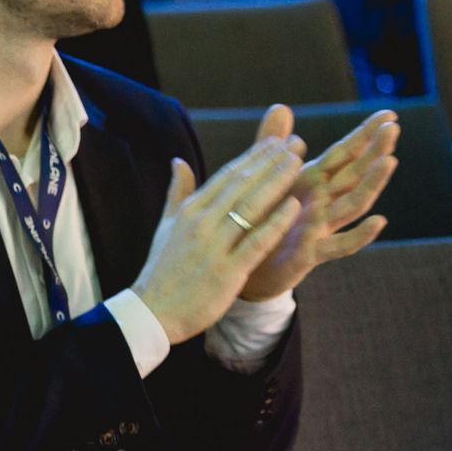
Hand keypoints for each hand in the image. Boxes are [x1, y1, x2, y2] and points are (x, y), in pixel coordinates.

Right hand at [131, 138, 304, 343]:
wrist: (153, 310)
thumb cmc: (162, 269)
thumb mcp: (167, 226)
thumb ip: (177, 192)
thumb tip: (177, 161)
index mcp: (189, 210)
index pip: (227, 175)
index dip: (253, 156)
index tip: (276, 140)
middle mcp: (201, 222)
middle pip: (241, 184)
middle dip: (270, 162)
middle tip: (295, 142)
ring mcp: (214, 246)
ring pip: (250, 206)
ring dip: (276, 182)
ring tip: (298, 163)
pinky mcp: (227, 271)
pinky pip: (256, 242)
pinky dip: (276, 222)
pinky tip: (294, 205)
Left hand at [238, 106, 399, 300]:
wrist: (246, 263)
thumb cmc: (261, 217)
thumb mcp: (265, 176)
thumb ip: (272, 143)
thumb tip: (282, 105)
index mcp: (312, 181)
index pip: (344, 154)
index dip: (364, 134)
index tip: (389, 114)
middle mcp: (324, 202)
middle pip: (355, 173)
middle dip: (375, 150)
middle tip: (393, 128)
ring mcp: (322, 227)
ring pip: (354, 204)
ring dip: (372, 183)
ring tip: (389, 162)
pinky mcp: (313, 252)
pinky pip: (341, 244)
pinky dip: (361, 234)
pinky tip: (379, 221)